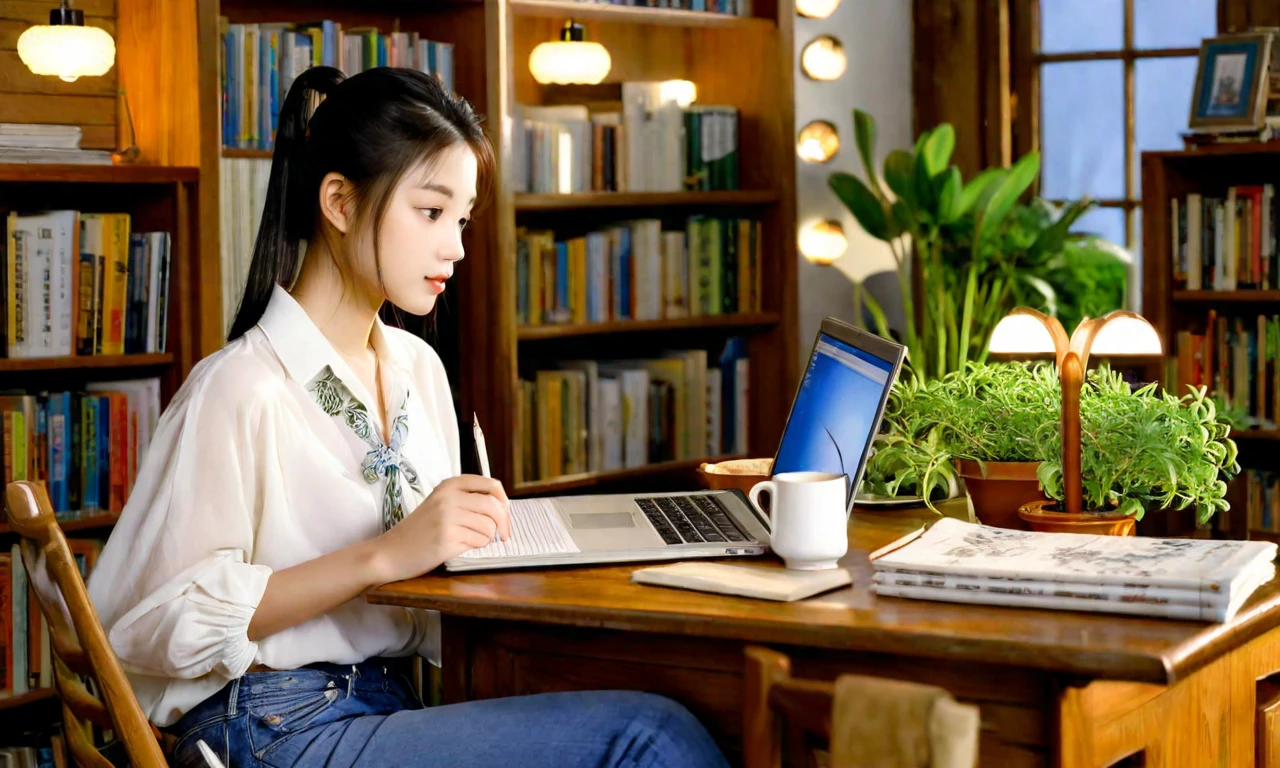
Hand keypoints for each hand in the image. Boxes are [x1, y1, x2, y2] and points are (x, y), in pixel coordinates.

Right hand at [374, 474, 510, 582]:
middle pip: (494, 506)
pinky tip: (460, 546)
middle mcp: (449, 497)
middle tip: (503, 536)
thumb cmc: (419, 530)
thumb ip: (467, 500)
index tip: (505, 514)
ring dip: (487, 537)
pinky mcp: (447, 538)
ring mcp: (447, 517)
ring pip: (489, 526)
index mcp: (449, 485)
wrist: (390, 552)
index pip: (491, 484)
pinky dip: (476, 546)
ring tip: (470, 540)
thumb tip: (503, 506)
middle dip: (504, 524)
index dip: (504, 501)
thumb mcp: (440, 504)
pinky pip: (478, 541)